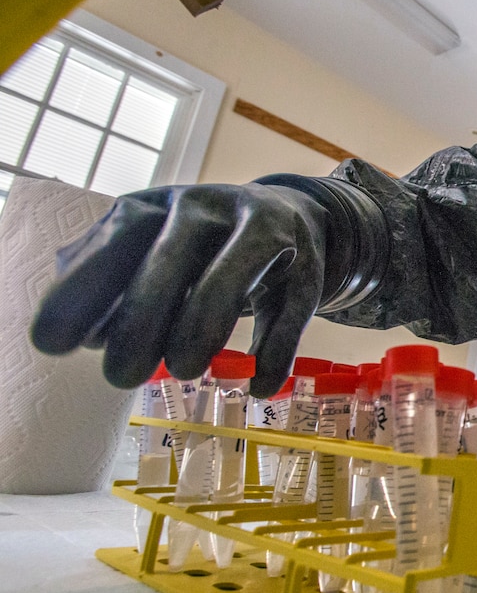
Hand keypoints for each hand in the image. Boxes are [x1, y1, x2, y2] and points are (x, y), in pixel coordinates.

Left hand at [30, 182, 327, 396]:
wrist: (293, 216)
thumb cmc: (202, 245)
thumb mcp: (150, 244)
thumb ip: (111, 278)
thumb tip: (87, 332)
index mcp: (158, 206)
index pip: (115, 243)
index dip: (82, 292)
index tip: (53, 343)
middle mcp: (208, 209)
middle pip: (171, 262)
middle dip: (141, 322)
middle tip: (120, 376)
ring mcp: (263, 232)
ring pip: (233, 278)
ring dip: (204, 328)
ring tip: (186, 371)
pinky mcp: (308, 266)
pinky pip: (292, 311)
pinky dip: (275, 353)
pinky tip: (259, 386)